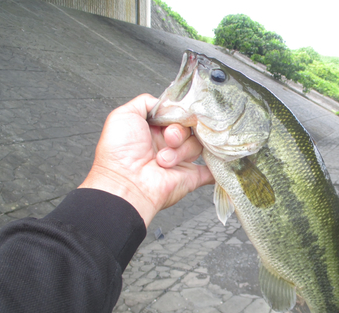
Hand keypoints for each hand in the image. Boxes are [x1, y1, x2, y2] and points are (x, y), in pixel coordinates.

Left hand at [79, 94, 213, 226]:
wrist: (125, 183)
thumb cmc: (119, 153)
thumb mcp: (124, 115)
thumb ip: (145, 102)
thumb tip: (164, 103)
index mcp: (153, 130)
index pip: (176, 114)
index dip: (177, 114)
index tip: (173, 117)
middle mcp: (167, 145)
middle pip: (188, 128)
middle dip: (178, 131)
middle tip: (168, 138)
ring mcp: (179, 161)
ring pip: (196, 145)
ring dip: (181, 150)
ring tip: (164, 160)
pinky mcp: (190, 177)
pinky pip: (211, 170)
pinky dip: (216, 167)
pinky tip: (219, 160)